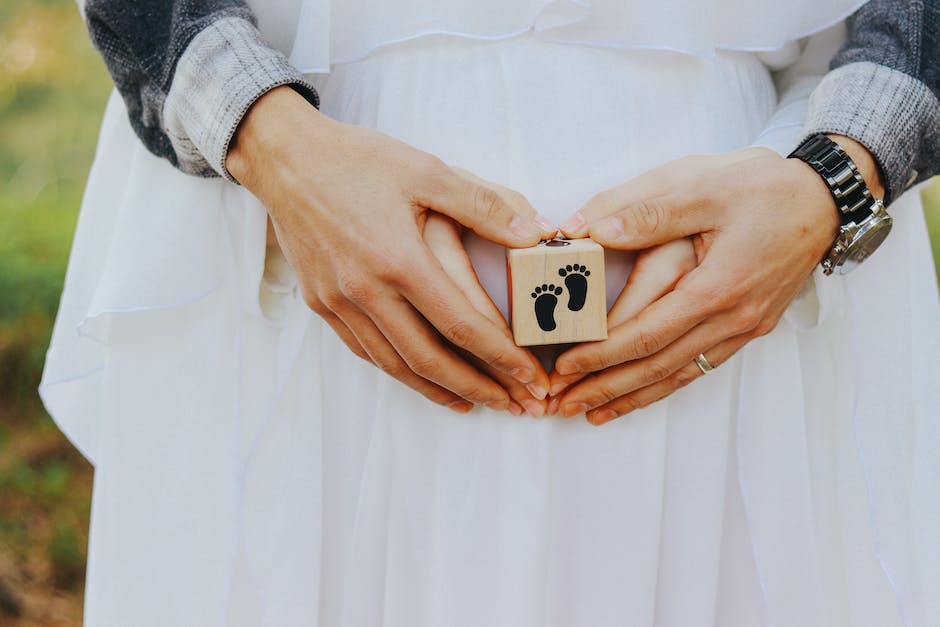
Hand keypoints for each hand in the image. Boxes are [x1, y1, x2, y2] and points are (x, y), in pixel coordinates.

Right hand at [226, 86, 555, 411]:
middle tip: (512, 405)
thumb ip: (483, 204)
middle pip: (430, 359)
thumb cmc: (356, 159)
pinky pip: (364, 350)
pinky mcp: (320, 303)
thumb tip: (535, 233)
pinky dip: (397, 370)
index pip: (461, 324)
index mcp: (399, 258)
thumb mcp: (426, 170)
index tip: (529, 376)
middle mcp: (367, 289)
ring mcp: (339, 301)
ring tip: (473, 402)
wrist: (284, 157)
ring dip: (438, 389)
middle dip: (478, 387)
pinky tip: (419, 376)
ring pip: (394, 364)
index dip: (501, 356)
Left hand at [549, 143, 874, 423]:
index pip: (647, 333)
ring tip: (591, 413)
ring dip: (631, 396)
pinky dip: (663, 386)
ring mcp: (742, 328)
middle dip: (605, 387)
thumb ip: (646, 212)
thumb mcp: (702, 185)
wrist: (823, 198)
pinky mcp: (747, 328)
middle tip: (561, 403)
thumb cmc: (763, 187)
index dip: (601, 355)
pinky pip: (698, 368)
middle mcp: (732, 317)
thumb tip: (590, 230)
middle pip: (658, 366)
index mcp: (717, 285)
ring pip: (678, 375)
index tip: (563, 367)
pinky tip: (639, 396)